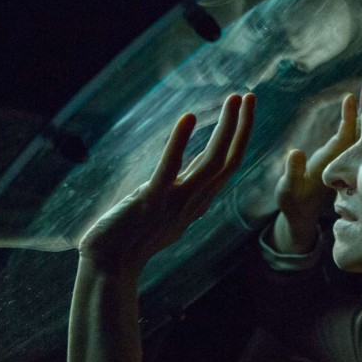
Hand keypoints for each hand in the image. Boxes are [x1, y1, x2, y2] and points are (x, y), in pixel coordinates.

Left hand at [78, 93, 255, 281]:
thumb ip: (185, 188)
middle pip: (229, 160)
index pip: (229, 165)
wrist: (111, 265)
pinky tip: (188, 118)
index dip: (240, 136)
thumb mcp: (169, 209)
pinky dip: (181, 142)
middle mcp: (195, 202)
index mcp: (199, 201)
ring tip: (234, 100)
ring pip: (212, 162)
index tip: (245, 109)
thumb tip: (193, 168)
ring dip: (226, 129)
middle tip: (250, 96)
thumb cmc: (136, 236)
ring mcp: (176, 202)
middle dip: (242, 127)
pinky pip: (170, 168)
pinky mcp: (151, 201)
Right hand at [272, 81, 361, 253]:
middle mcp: (341, 158)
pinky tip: (361, 104)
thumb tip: (296, 151)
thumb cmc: (292, 200)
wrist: (302, 213)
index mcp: (331, 163)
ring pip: (359, 130)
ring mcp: (343, 157)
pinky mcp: (341, 156)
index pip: (344, 138)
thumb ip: (293, 171)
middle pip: (358, 130)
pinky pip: (353, 134)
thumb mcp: (288, 188)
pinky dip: (358, 117)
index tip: (350, 99)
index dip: (348, 119)